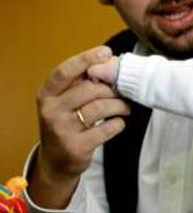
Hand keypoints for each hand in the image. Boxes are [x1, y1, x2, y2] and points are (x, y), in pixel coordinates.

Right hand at [31, 46, 129, 207]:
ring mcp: (62, 130)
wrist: (57, 160)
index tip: (106, 52)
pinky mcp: (76, 147)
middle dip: (113, 89)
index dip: (86, 59)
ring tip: (125, 107)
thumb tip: (110, 61)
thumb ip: (81, 83)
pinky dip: (119, 123)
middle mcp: (51, 110)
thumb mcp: (65, 101)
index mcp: (47, 94)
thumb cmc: (67, 122)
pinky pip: (108, 128)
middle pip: (90, 89)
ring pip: (101, 107)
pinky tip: (117, 123)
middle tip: (123, 92)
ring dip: (120, 106)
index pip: (65, 71)